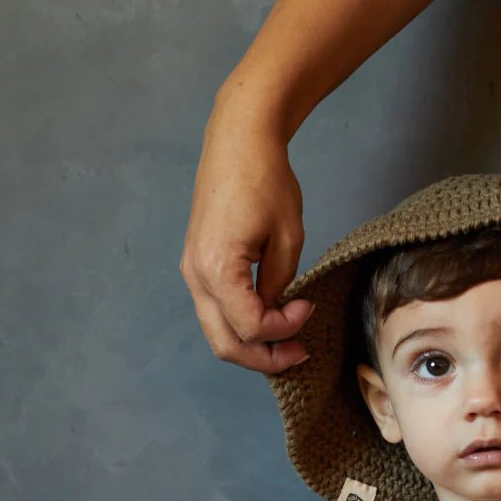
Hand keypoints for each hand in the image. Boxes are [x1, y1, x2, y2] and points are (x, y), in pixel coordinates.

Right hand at [180, 91, 312, 372]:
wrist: (237, 142)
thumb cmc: (266, 181)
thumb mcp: (288, 238)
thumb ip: (279, 284)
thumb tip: (276, 313)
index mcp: (217, 268)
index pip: (250, 326)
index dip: (284, 329)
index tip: (309, 307)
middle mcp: (195, 276)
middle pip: (225, 344)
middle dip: (265, 358)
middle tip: (299, 353)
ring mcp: (192, 272)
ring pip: (217, 333)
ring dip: (252, 346)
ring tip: (288, 342)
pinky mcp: (197, 266)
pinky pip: (216, 312)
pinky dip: (242, 325)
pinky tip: (269, 319)